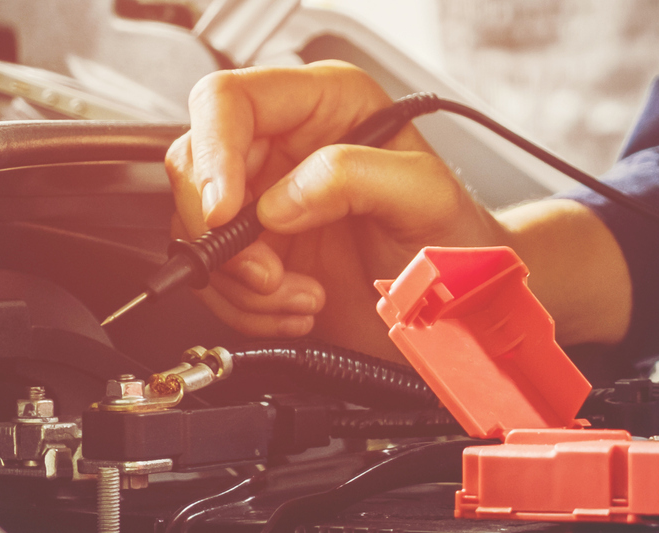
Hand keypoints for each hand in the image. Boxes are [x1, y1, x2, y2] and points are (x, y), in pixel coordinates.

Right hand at [166, 61, 508, 353]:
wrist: (462, 305)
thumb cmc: (457, 239)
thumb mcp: (424, 196)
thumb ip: (356, 177)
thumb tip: (281, 199)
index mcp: (324, 105)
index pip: (228, 101)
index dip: (214, 153)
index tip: (226, 211)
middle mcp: (286, 145)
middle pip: (196, 167)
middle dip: (225, 234)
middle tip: (271, 273)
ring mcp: (267, 200)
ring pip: (197, 230)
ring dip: (243, 282)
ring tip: (304, 297)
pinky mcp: (260, 252)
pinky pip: (215, 278)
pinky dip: (248, 307)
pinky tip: (301, 307)